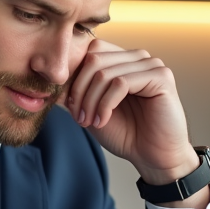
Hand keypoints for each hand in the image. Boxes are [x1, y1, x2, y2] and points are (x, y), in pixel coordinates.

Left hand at [66, 39, 206, 205]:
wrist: (153, 157)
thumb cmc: (126, 133)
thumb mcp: (90, 109)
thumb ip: (73, 92)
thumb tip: (48, 79)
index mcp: (123, 60)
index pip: (90, 51)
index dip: (75, 76)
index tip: (71, 105)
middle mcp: (138, 58)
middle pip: (94, 59)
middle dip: (80, 90)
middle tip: (78, 116)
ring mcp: (151, 65)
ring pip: (105, 73)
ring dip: (91, 101)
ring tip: (90, 121)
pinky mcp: (161, 77)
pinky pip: (121, 83)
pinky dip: (106, 104)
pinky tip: (103, 120)